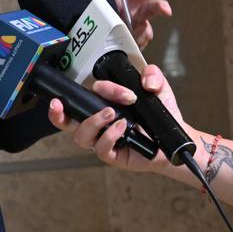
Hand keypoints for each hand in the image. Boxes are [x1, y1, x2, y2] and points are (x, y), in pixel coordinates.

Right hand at [48, 63, 181, 174]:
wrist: (174, 138)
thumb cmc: (160, 115)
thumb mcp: (159, 90)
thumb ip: (154, 76)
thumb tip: (146, 80)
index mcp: (103, 104)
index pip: (88, 94)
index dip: (103, 89)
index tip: (119, 91)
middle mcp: (99, 123)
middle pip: (68, 120)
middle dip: (58, 112)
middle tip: (59, 102)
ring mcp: (104, 139)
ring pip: (80, 136)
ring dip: (92, 122)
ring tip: (110, 113)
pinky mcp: (113, 155)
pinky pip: (100, 148)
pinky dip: (109, 136)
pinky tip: (122, 127)